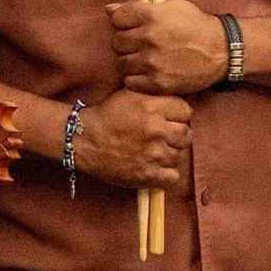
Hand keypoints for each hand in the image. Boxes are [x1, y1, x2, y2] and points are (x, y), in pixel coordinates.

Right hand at [73, 90, 192, 187]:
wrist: (84, 139)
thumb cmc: (107, 115)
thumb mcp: (131, 93)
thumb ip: (156, 95)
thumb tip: (176, 99)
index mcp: (152, 107)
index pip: (186, 111)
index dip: (178, 116)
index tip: (169, 120)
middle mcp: (156, 130)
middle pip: (186, 135)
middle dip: (177, 135)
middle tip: (164, 137)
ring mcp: (153, 154)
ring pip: (179, 156)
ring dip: (170, 154)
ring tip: (155, 152)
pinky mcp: (147, 175)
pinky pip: (173, 177)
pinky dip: (167, 174)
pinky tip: (157, 168)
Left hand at [107, 0, 232, 94]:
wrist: (221, 50)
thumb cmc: (197, 25)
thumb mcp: (173, 6)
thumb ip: (140, 6)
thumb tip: (109, 9)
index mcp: (151, 15)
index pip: (116, 18)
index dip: (122, 22)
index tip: (131, 26)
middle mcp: (149, 38)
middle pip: (116, 42)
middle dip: (125, 42)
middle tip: (139, 44)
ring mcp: (152, 62)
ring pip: (121, 63)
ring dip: (130, 61)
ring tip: (144, 59)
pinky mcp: (157, 82)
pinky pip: (130, 81)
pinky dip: (136, 78)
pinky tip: (147, 72)